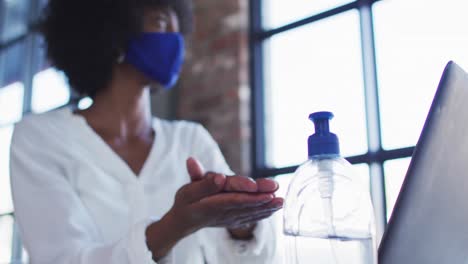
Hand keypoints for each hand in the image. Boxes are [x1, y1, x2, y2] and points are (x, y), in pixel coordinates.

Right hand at [145, 158, 282, 260]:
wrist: (186, 221)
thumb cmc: (186, 202)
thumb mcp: (188, 190)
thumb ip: (203, 183)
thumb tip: (218, 177)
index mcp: (211, 203)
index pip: (229, 196)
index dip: (242, 191)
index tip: (254, 185)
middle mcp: (224, 212)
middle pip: (244, 203)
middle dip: (261, 197)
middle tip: (275, 189)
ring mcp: (231, 218)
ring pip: (251, 211)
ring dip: (267, 206)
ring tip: (281, 200)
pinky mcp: (236, 220)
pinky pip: (252, 217)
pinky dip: (265, 212)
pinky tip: (277, 207)